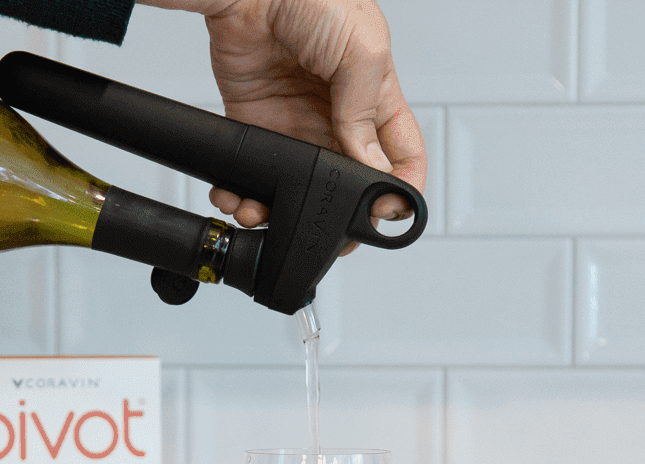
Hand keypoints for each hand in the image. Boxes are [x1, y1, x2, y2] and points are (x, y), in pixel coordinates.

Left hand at [142, 0, 427, 245]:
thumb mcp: (361, 51)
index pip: (401, 156)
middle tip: (325, 231)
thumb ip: (366, 114)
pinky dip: (246, 191)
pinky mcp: (258, 123)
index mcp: (376, 96)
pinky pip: (256, 168)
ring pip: (300, 183)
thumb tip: (371, 167)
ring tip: (269, 215)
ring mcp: (297, 122)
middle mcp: (339, 115)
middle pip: (347, 181)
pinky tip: (242, 198)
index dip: (399, 188)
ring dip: (285, 207)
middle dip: (337, 211)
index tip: (386, 214)